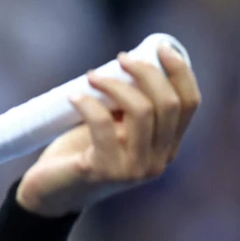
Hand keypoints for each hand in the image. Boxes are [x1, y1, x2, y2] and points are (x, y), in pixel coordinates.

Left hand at [15, 44, 200, 216]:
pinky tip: (73, 96)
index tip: (159, 49)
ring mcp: (134, 169)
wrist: (50, 192)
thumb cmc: (79, 151)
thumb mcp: (113, 126)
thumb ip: (128, 106)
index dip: (179, 72)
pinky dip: (89, 104)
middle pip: (168, 103)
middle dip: (146, 72)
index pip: (189, 104)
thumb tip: (131, 63)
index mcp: (167, 147)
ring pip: (142, 111)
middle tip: (120, 57)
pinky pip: (104, 125)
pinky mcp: (105, 171)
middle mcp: (158, 161)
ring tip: (91, 76)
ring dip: (116, 85)